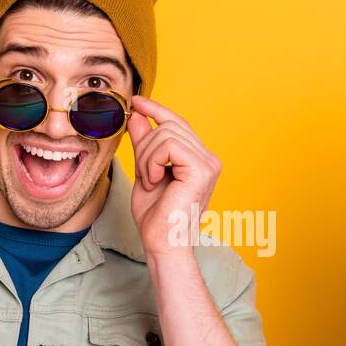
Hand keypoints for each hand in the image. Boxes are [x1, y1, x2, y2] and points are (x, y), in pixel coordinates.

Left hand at [126, 96, 221, 257]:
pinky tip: (156, 181)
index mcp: (199, 159)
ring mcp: (208, 163)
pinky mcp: (201, 169)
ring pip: (165, 134)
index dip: (156, 109)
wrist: (162, 244)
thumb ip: (144, 144)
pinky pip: (167, 145)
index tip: (136, 102)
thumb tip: (137, 114)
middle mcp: (209, 159)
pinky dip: (152, 162)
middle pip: (169, 124)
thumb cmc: (156, 217)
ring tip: (151, 181)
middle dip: (145, 145)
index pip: (178, 123)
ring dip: (147, 158)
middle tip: (144, 174)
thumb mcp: (145, 171)